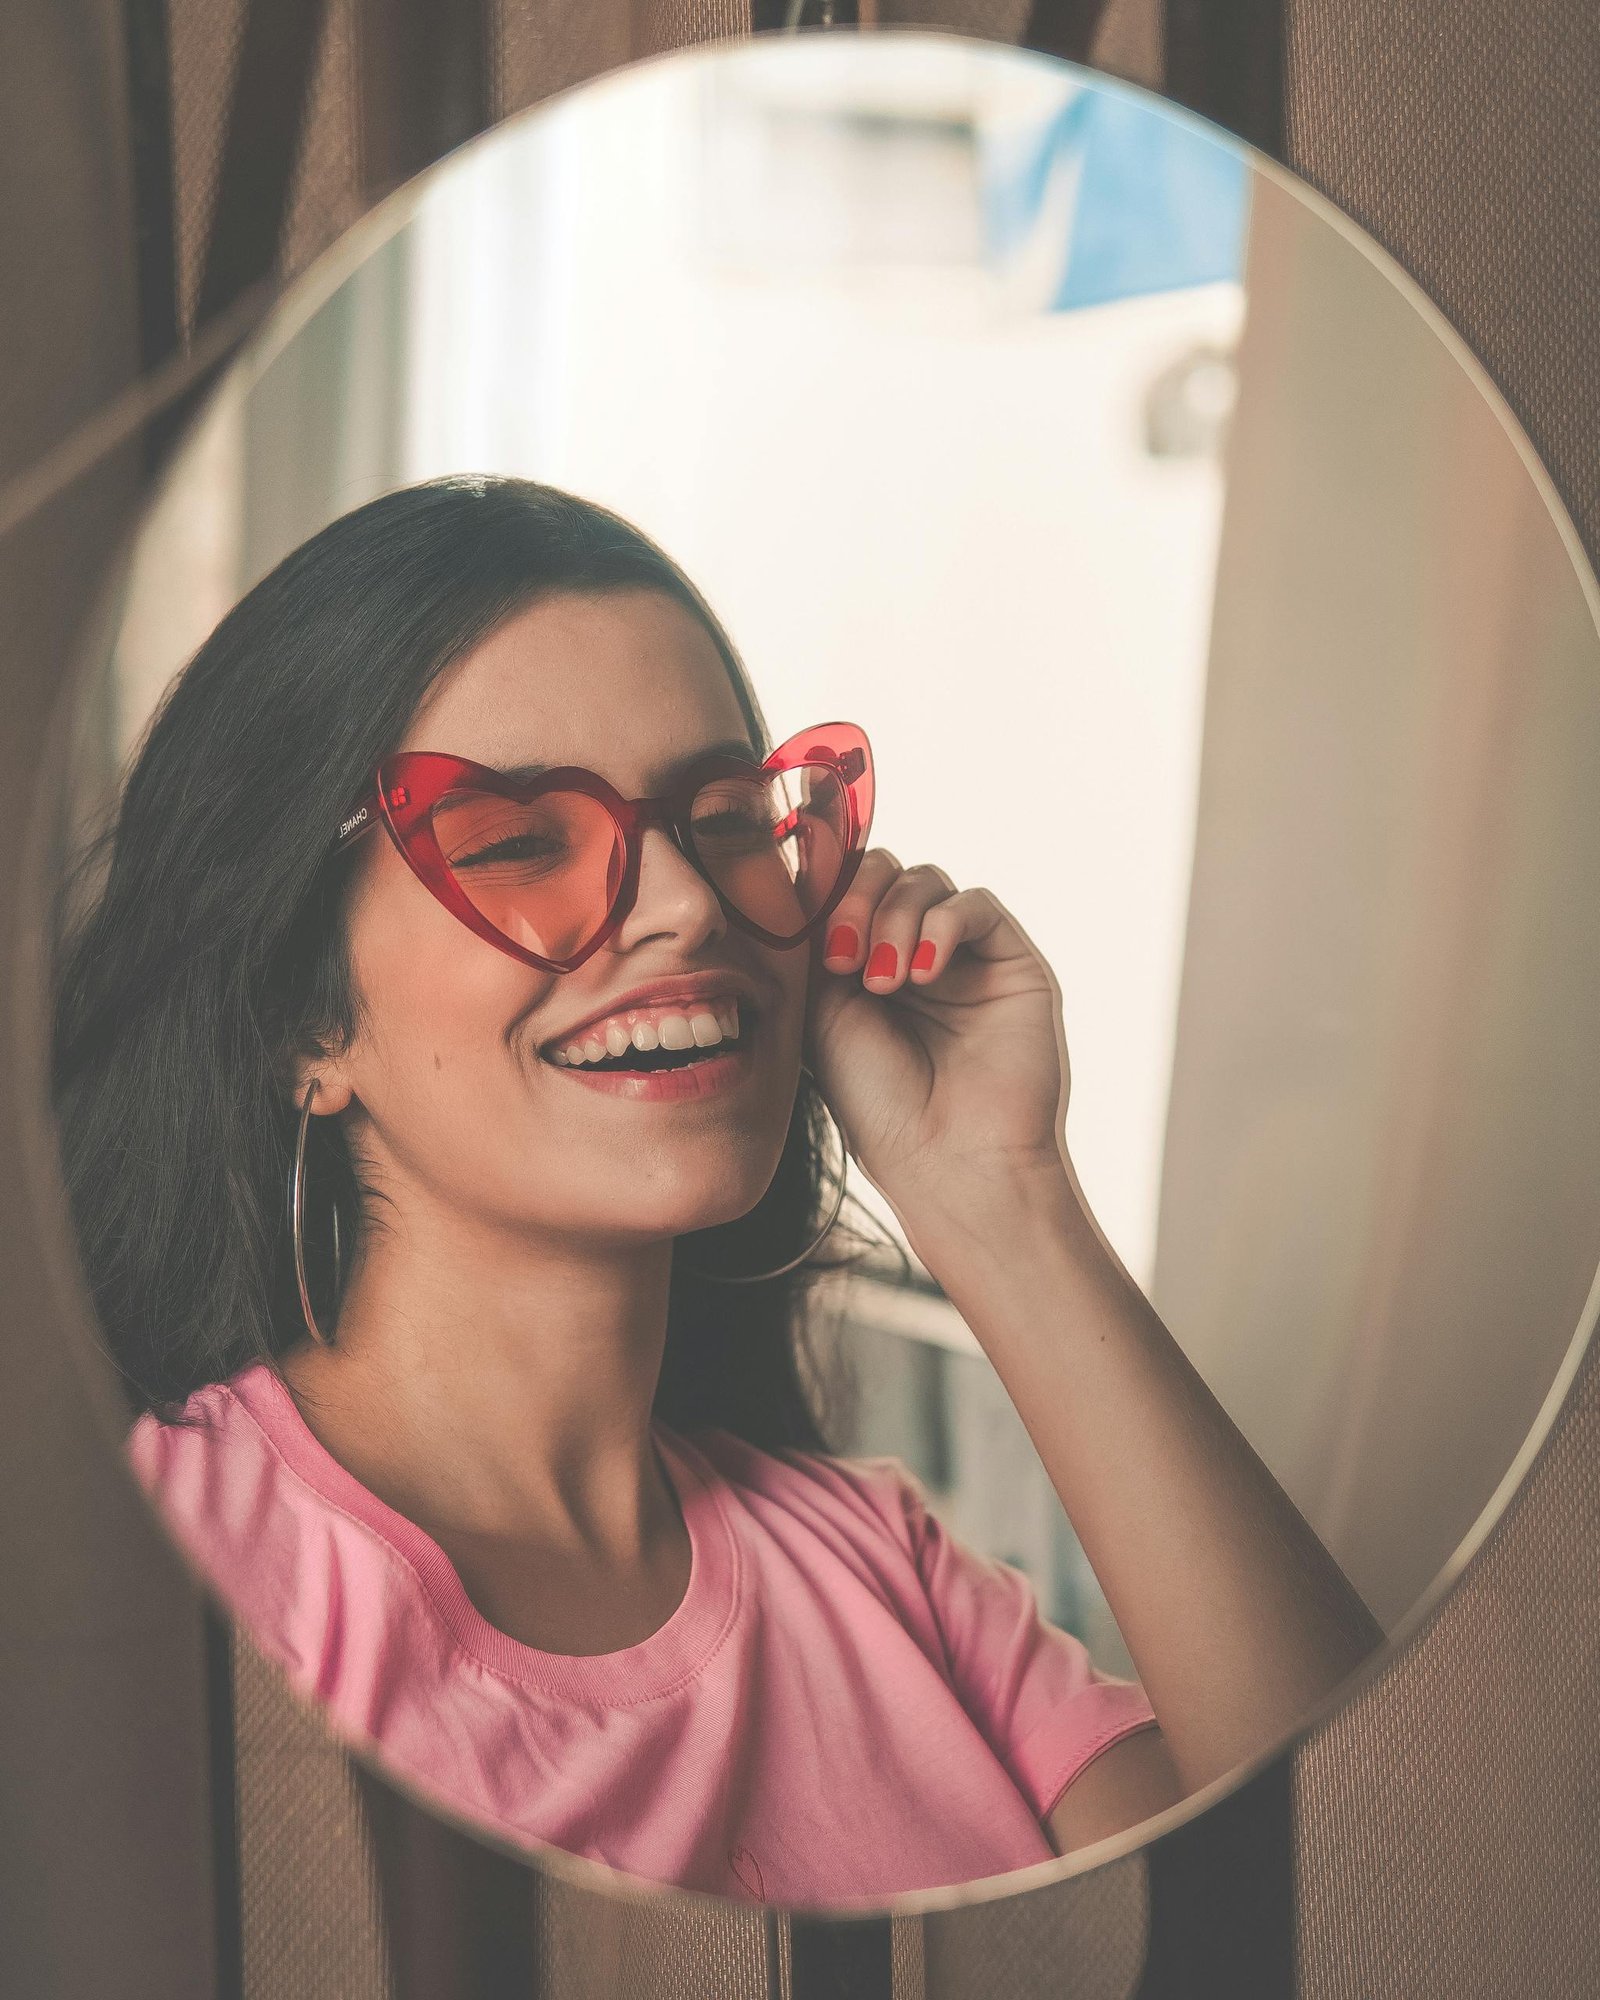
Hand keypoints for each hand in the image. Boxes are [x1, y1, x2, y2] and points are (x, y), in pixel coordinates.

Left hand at [806, 851, 1071, 1238]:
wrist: (947, 1159)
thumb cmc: (878, 1104)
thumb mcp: (820, 1014)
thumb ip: (815, 944)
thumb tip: (803, 879)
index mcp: (863, 964)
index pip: (844, 889)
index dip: (825, 896)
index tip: (809, 936)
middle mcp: (914, 953)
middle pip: (884, 871)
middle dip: (856, 899)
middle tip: (842, 955)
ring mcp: (964, 957)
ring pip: (926, 881)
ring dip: (893, 918)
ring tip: (883, 981)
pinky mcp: (1012, 963)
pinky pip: (975, 905)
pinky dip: (940, 926)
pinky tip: (920, 974)